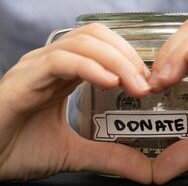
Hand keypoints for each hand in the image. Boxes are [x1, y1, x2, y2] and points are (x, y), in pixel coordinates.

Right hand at [0, 23, 151, 182]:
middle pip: (96, 37)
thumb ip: (109, 157)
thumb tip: (146, 171)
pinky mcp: (23, 79)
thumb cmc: (19, 150)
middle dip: (127, 56)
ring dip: (115, 60)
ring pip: (82, 42)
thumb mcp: (75, 153)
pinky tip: (109, 82)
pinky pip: (60, 60)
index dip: (129, 58)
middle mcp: (51, 63)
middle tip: (146, 83)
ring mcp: (36, 67)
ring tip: (135, 84)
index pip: (102, 47)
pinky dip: (89, 67)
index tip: (148, 82)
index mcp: (64, 74)